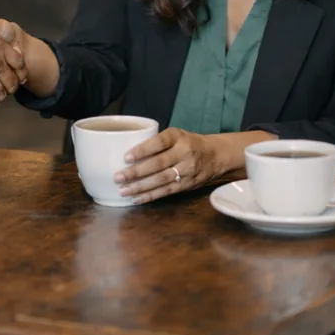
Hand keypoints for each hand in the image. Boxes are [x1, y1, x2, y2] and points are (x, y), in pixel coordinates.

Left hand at [115, 129, 275, 202]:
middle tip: (118, 177)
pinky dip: (150, 196)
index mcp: (178, 138)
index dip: (143, 150)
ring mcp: (187, 171)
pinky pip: (166, 192)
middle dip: (136, 172)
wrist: (216, 155)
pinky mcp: (186, 185)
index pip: (159, 142)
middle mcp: (184, 154)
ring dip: (140, 187)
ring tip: (123, 191)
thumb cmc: (188, 143)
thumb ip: (157, 141)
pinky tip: (136, 199)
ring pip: (161, 181)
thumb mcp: (176, 135)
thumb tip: (127, 151)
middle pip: (158, 164)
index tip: (126, 157)